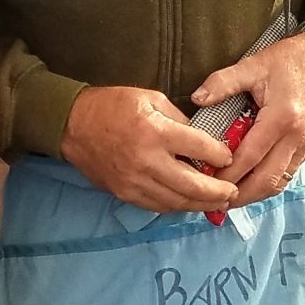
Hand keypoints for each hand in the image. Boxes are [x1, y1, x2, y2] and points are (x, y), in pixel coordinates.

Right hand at [59, 85, 236, 214]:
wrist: (71, 125)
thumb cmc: (112, 106)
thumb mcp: (150, 98)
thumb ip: (179, 119)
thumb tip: (202, 140)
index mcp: (156, 132)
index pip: (201, 149)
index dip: (221, 156)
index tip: (229, 157)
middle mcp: (147, 161)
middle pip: (194, 185)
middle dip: (219, 192)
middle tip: (233, 192)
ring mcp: (135, 182)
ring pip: (178, 202)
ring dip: (202, 204)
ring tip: (218, 203)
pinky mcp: (125, 193)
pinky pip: (158, 206)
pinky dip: (178, 206)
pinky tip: (189, 203)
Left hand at [192, 32, 304, 206]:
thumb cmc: (292, 60)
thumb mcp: (252, 65)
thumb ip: (222, 82)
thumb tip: (198, 98)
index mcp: (283, 117)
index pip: (250, 157)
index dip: (227, 174)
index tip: (207, 181)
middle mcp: (298, 136)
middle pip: (267, 180)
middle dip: (240, 195)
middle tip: (216, 200)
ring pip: (279, 182)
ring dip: (254, 193)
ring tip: (230, 197)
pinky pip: (287, 174)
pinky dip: (268, 183)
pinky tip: (250, 183)